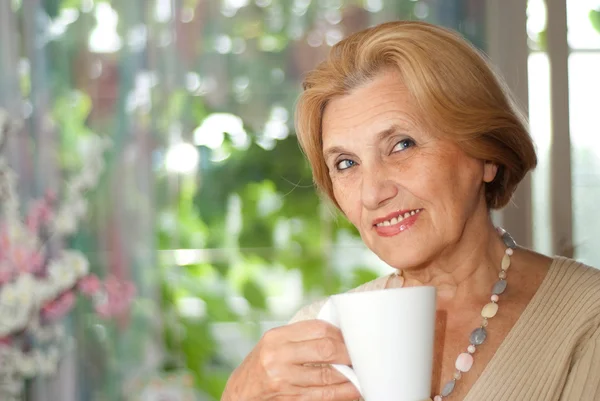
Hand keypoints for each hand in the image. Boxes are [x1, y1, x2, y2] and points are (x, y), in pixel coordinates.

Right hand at [221, 319, 359, 400]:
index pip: (317, 328)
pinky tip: (353, 390)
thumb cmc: (262, 365)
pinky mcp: (289, 398)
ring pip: (327, 376)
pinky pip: (322, 396)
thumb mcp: (274, 344)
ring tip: (361, 373)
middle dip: (347, 353)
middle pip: (324, 349)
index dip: (339, 333)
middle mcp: (278, 356)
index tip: (351, 339)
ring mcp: (283, 379)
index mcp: (276, 337)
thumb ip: (300, 338)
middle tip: (359, 355)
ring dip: (349, 376)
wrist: (239, 394)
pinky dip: (342, 393)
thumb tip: (338, 336)